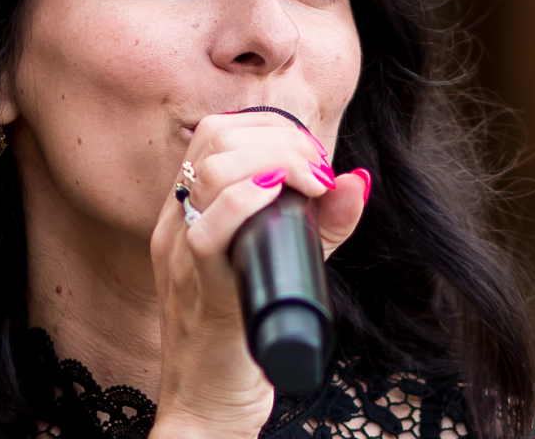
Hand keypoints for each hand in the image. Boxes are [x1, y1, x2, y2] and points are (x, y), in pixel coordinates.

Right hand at [147, 111, 369, 436]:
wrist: (210, 406)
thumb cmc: (244, 336)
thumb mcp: (282, 264)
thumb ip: (318, 224)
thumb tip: (356, 180)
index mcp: (189, 211)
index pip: (217, 132)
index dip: (272, 128)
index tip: (314, 159)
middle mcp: (178, 225)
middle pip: (214, 137)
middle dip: (279, 139)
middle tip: (319, 174)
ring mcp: (183, 255)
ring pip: (209, 170)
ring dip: (274, 161)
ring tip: (312, 184)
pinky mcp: (201, 291)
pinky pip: (206, 232)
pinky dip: (244, 201)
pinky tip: (275, 194)